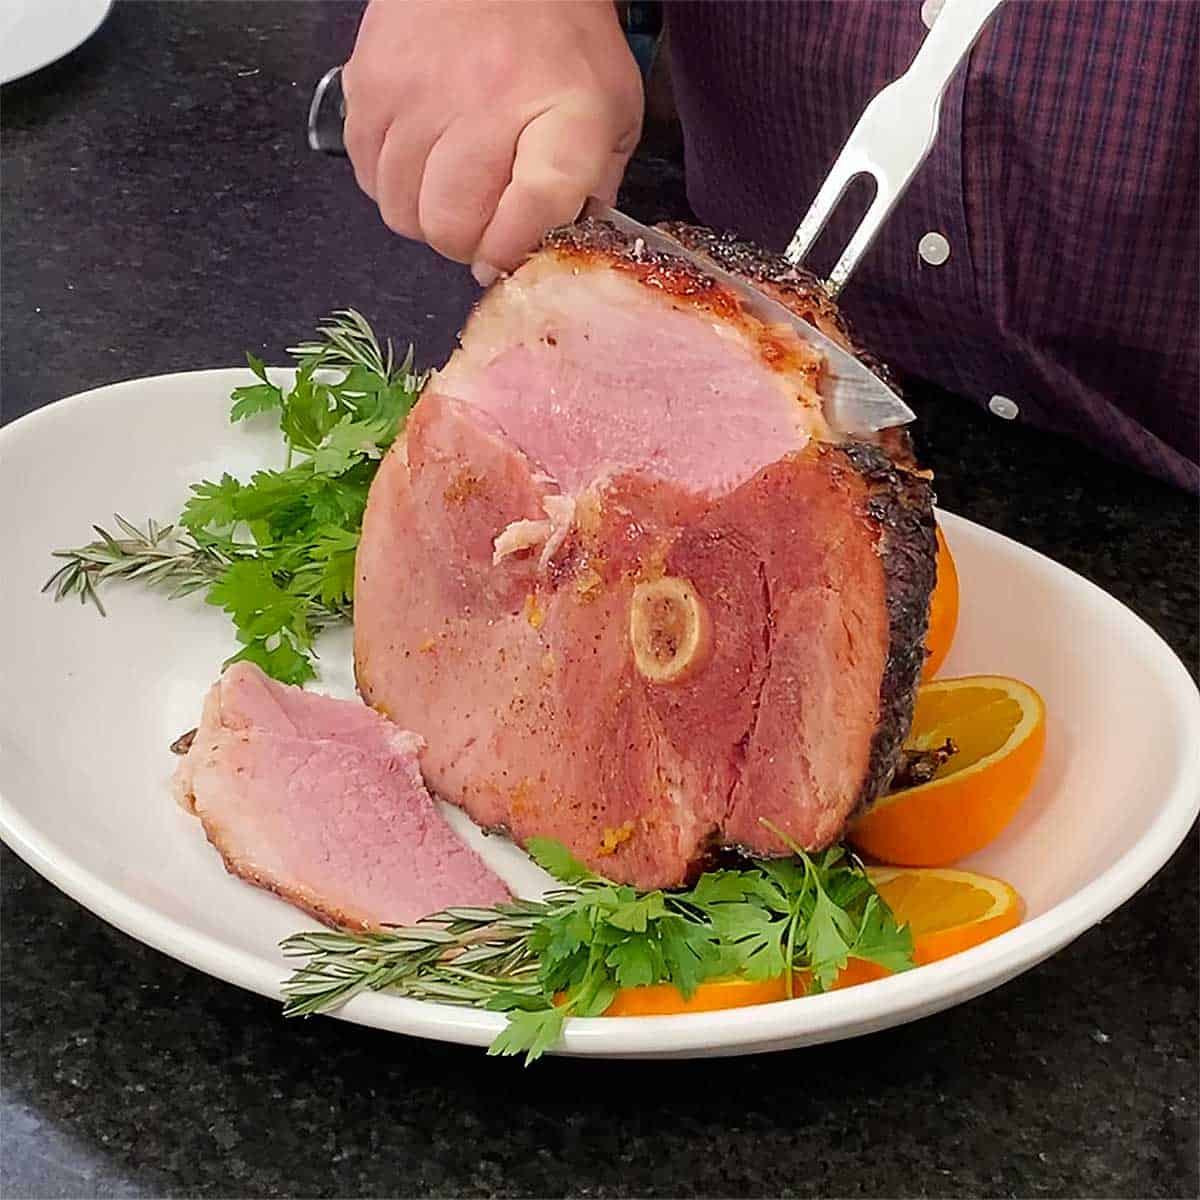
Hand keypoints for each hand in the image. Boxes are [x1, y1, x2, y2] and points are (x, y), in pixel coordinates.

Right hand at [343, 0, 643, 282]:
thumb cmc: (560, 39)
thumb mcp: (610, 110)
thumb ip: (595, 185)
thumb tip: (557, 247)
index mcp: (563, 114)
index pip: (532, 207)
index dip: (515, 249)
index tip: (513, 255)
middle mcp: (484, 103)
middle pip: (451, 225)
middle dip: (466, 244)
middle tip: (481, 221)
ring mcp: (418, 94)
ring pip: (403, 212)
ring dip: (426, 215)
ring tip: (452, 184)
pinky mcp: (369, 85)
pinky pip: (368, 176)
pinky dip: (393, 183)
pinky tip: (422, 157)